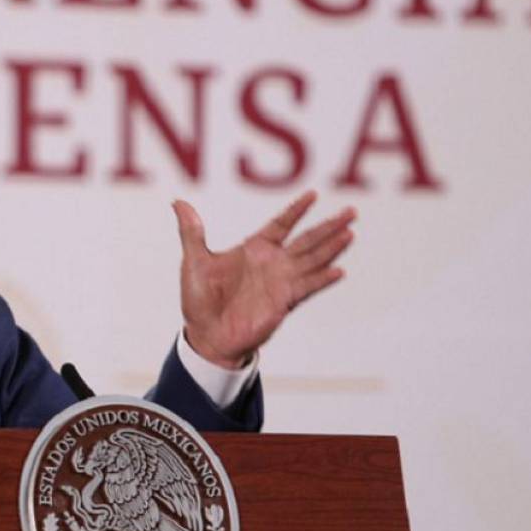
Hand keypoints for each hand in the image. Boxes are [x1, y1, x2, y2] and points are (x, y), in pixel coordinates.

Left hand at [173, 191, 354, 368]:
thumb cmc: (199, 300)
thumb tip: (178, 202)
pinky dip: (323, 279)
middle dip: (328, 226)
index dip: (296, 210)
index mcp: (253, 249)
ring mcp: (281, 282)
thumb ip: (191, 232)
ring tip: (350, 232)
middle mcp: (272, 263)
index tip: (313, 194)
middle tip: (351, 211)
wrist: (207, 335)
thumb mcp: (194, 262)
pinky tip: (339, 270)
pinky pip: (307, 287)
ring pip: (313, 259)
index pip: (281, 224)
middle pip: (307, 239)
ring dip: (332, 247)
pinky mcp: (284, 301)